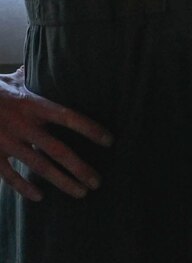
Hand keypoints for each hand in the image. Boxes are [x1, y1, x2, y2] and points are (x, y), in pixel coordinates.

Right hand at [0, 68, 108, 201]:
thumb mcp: (13, 79)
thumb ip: (34, 78)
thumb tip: (51, 65)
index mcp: (33, 105)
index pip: (68, 117)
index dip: (90, 129)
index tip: (109, 141)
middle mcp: (23, 125)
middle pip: (58, 150)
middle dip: (80, 168)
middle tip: (98, 182)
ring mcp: (6, 141)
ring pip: (39, 167)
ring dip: (62, 182)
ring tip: (81, 193)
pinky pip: (8, 175)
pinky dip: (23, 187)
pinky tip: (39, 197)